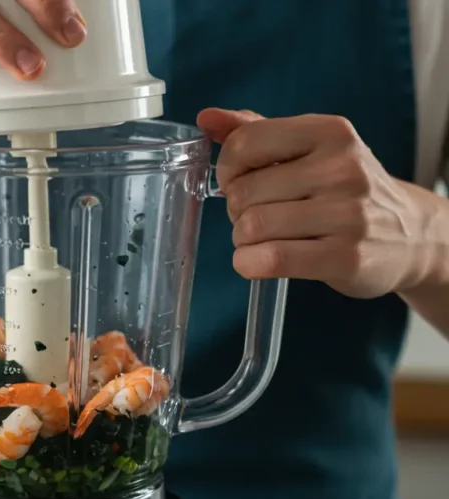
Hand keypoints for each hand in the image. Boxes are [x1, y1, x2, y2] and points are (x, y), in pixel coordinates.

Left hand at [197, 108, 440, 298]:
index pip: (245, 144)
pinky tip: (258, 261)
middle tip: (258, 216)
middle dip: (237, 211)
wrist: (409, 236)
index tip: (238, 182)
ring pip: (252, 227)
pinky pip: (269, 260)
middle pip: (244, 192)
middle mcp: (342, 167)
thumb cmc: (345, 190)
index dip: (227, 170)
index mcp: (330, 132)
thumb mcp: (309, 150)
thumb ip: (255, 132)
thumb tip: (207, 118)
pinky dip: (249, 264)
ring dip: (243, 240)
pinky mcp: (345, 257)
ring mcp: (348, 214)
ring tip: (264, 239)